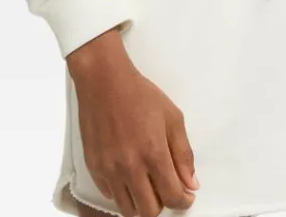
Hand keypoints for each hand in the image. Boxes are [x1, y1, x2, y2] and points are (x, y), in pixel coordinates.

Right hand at [70, 54, 198, 216]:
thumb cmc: (139, 94)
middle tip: (166, 189)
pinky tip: (129, 176)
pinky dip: (123, 192)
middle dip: (163, 204)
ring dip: (142, 203)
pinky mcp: (94, 168)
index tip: (186, 196)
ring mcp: (109, 170)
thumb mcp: (172, 117)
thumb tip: (191, 183)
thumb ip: (183, 153)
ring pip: (128, 209)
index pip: (172, 196)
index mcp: (153, 153)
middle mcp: (130, 166)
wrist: (104, 82)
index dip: (184, 201)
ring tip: (148, 185)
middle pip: (150, 211)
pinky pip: (111, 196)